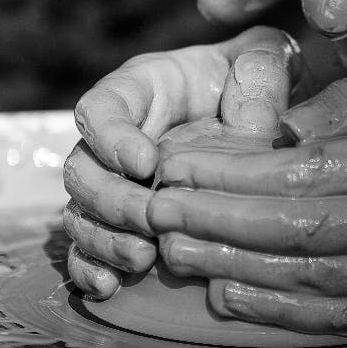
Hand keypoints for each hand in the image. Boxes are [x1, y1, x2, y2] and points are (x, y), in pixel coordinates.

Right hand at [63, 27, 302, 298]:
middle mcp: (115, 139)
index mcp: (141, 89)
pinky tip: (111, 287)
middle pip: (82, 169)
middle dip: (111, 199)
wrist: (262, 114)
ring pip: (81, 213)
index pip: (101, 108)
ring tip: (142, 259)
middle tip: (151, 218)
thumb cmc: (256, 79)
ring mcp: (115, 183)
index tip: (145, 162)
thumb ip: (260, 74)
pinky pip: (88, 249)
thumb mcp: (266, 60)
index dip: (111, 137)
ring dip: (104, 240)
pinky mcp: (123, 224)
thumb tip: (256, 123)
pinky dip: (92, 269)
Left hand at [143, 79, 346, 336]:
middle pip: (296, 228)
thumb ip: (346, 105)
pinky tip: (224, 294)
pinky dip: (272, 309)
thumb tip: (277, 125)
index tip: (177, 162)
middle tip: (156, 210)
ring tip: (172, 249)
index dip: (233, 170)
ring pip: (305, 278)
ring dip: (229, 266)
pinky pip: (330, 318)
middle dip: (215, 220)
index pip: (306, 169)